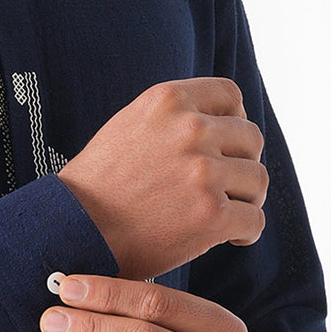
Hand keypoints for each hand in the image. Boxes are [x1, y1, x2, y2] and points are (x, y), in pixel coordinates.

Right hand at [58, 77, 267, 279]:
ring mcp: (203, 172)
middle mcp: (190, 129)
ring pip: (257, 179)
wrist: (74, 229)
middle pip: (250, 137)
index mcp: (168, 100)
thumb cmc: (99, 184)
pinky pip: (254, 220)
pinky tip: (229, 237)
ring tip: (227, 212)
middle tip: (228, 185)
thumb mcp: (130, 125)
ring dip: (246, 198)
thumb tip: (218, 119)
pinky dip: (245, 232)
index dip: (234, 118)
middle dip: (242, 162)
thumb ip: (172, 117)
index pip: (229, 93)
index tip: (227, 142)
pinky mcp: (212, 215)